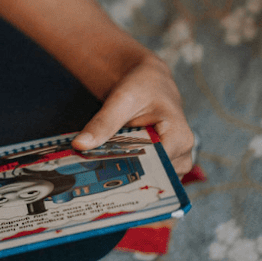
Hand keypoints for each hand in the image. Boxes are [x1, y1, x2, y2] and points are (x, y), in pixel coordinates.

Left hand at [72, 52, 194, 174]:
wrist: (149, 82)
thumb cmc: (142, 86)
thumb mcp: (121, 100)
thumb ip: (103, 123)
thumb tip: (79, 145)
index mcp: (179, 139)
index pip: (153, 167)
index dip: (125, 171)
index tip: (99, 174)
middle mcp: (182, 155)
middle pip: (150, 176)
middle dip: (120, 174)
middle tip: (91, 173)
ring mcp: (175, 163)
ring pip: (145, 178)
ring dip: (121, 173)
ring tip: (97, 168)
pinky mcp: (163, 165)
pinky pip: (144, 174)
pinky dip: (125, 169)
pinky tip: (106, 165)